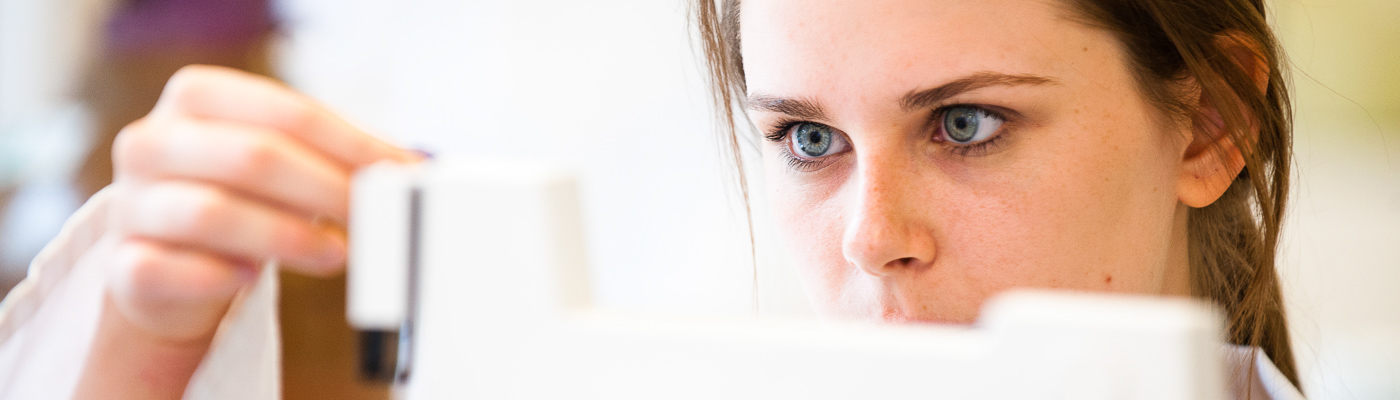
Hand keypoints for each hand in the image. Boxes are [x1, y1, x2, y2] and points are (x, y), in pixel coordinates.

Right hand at [75, 65, 417, 397]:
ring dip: (287, 237)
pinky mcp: (122, 265)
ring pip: (212, 213)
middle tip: (372, 219)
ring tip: (336, 254)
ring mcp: (130, 203)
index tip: (401, 174)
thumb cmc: (240, 201)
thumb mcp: (284, 167)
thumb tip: (411, 170)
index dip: (353, 146)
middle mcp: (152, 142)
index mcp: (196, 97)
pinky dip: (216, 276)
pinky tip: (247, 279)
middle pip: (252, 156)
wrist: (167, 268)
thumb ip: (338, 161)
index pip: (287, 112)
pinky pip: (167, 269)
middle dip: (326, 189)